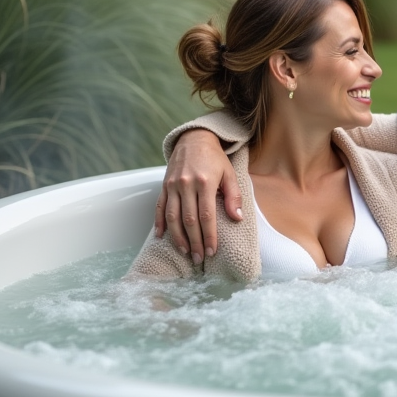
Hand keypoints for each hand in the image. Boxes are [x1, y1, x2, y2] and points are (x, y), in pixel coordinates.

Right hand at [154, 129, 241, 262]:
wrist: (194, 139)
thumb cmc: (215, 159)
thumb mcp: (230, 173)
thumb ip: (233, 196)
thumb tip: (237, 218)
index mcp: (204, 182)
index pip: (206, 216)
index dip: (209, 236)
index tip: (213, 251)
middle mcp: (186, 184)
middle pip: (189, 220)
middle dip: (194, 242)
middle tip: (199, 258)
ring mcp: (172, 185)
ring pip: (172, 216)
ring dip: (177, 237)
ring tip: (184, 251)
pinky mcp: (164, 185)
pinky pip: (159, 207)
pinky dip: (159, 223)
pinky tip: (161, 236)